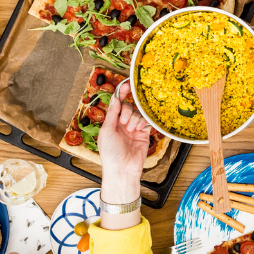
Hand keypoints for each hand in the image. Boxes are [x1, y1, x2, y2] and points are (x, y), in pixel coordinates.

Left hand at [96, 81, 149, 200]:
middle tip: (123, 123)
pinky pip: (146, 121)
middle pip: (129, 107)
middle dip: (127, 112)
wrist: (123, 169)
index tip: (127, 84)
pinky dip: (142, 122)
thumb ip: (112, 113)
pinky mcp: (144, 133)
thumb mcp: (107, 131)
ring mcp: (133, 128)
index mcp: (111, 123)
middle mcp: (122, 124)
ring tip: (131, 130)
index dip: (122, 94)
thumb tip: (115, 97)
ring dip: (134, 119)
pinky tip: (139, 129)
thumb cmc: (110, 153)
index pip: (117, 104)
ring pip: (138, 113)